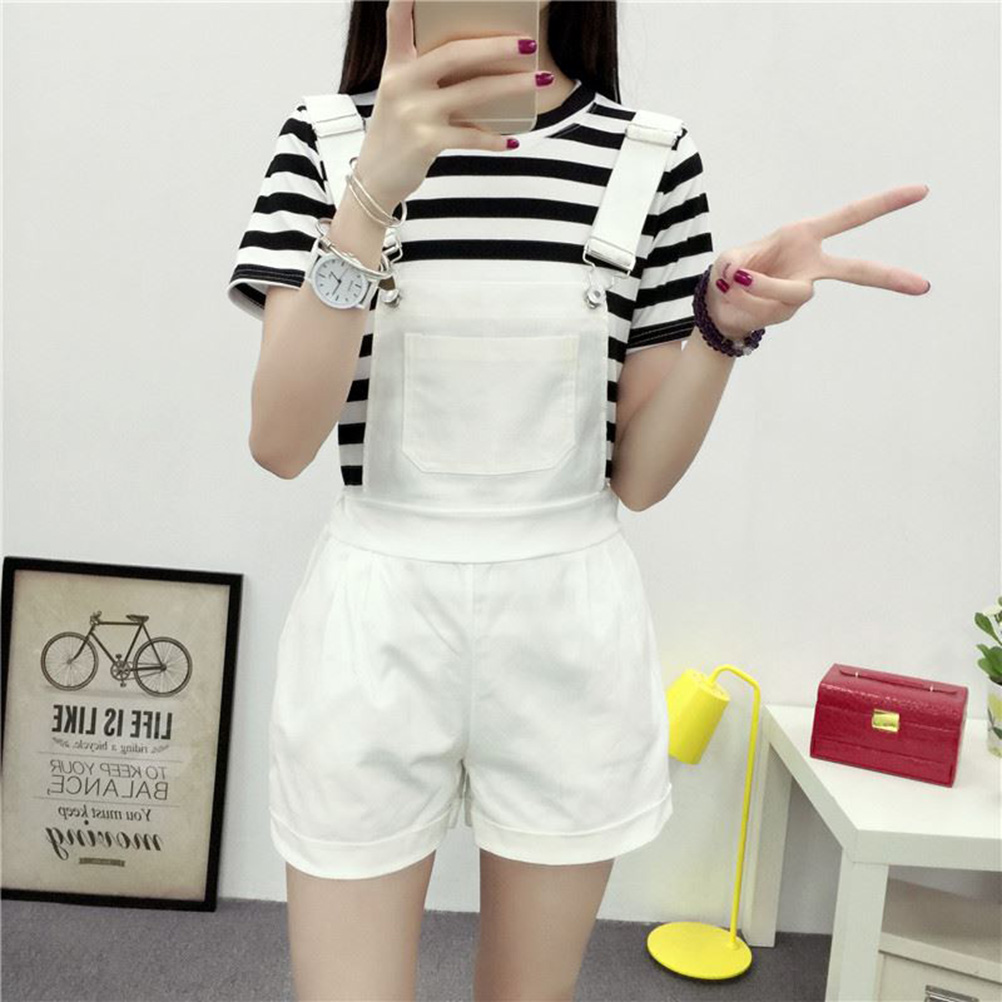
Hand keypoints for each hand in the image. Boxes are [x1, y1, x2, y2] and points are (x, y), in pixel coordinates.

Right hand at [355, 0, 545, 207]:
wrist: (374, 180)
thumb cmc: (395, 134)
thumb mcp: (399, 95)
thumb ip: (424, 73)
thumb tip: (477, 62)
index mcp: (396, 67)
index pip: (397, 21)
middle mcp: (402, 84)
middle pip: (455, 54)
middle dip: (497, 46)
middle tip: (528, 42)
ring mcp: (414, 113)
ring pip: (474, 92)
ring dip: (513, 86)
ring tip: (540, 80)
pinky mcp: (425, 142)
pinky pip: (470, 137)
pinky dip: (494, 139)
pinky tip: (512, 140)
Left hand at [704, 184, 931, 341]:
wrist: (721, 308)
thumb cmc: (731, 273)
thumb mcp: (727, 260)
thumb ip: (734, 265)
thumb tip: (739, 276)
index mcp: (804, 235)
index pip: (850, 217)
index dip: (884, 203)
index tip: (921, 192)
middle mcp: (811, 263)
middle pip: (856, 270)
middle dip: (888, 276)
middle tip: (922, 286)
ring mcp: (803, 289)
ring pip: (793, 292)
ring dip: (761, 287)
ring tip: (736, 282)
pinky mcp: (790, 312)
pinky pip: (769, 308)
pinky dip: (746, 303)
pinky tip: (737, 299)